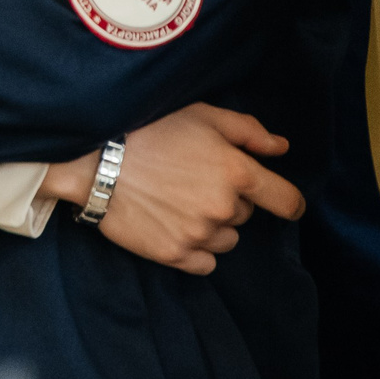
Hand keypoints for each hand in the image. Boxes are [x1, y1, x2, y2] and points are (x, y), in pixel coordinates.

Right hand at [42, 103, 303, 274]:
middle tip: (193, 181)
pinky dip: (196, 249)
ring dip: (213, 225)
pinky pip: (205, 263)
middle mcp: (224, 207)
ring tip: (179, 203)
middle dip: (228, 200)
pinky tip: (173, 226)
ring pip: (227, 239)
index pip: (287, 201)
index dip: (287, 201)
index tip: (280, 200)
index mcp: (237, 172)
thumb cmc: (147, 129)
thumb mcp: (201, 115)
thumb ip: (247, 131)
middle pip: (246, 214)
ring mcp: (199, 234)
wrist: (92, 159)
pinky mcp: (174, 254)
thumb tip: (281, 148)